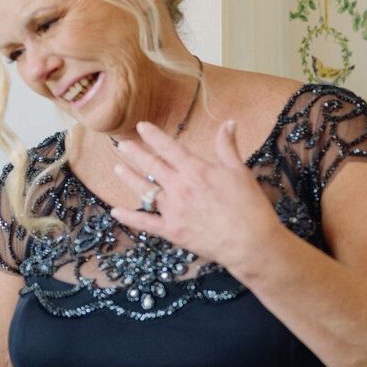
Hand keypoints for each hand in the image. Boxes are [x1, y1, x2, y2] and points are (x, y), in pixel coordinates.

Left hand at [109, 120, 281, 269]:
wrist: (249, 242)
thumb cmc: (249, 206)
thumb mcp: (240, 171)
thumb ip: (228, 147)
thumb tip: (227, 123)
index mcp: (196, 170)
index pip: (169, 148)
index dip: (153, 136)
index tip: (141, 127)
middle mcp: (179, 187)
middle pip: (151, 166)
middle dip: (135, 153)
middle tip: (123, 145)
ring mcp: (172, 210)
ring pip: (144, 190)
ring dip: (129, 178)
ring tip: (117, 168)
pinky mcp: (171, 230)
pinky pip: (145, 222)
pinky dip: (129, 216)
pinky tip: (116, 211)